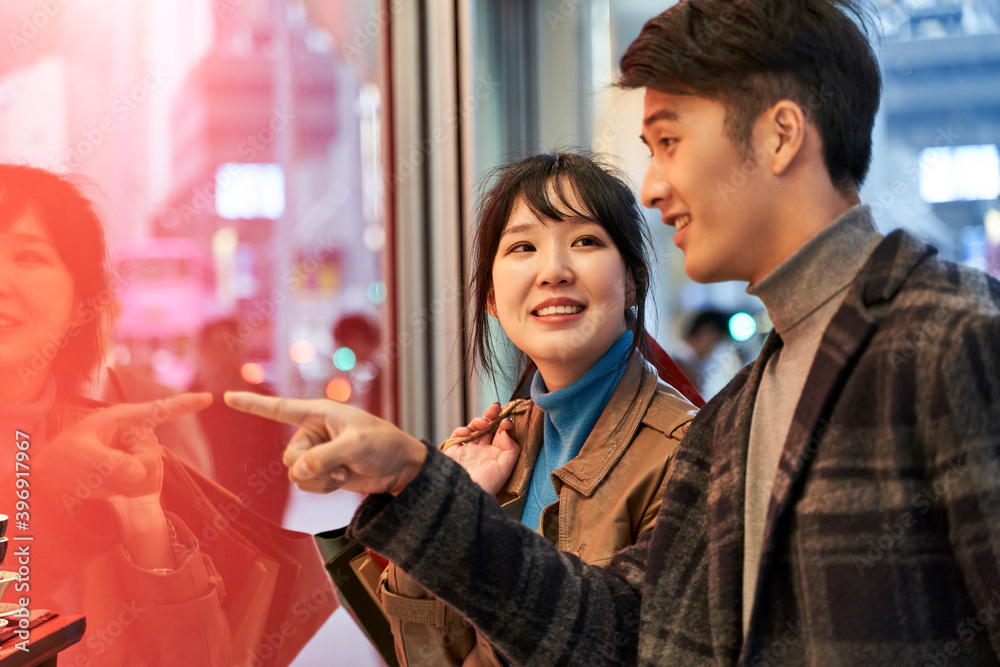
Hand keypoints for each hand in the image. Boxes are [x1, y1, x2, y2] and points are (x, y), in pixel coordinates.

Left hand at [35, 393, 211, 500]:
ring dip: (127, 483)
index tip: (208, 398)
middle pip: (153, 456)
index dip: (185, 404)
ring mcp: (138, 453)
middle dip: (131, 470)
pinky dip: (128, 491)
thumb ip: (109, 462)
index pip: (159, 410)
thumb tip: (137, 473)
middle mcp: (135, 434)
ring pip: (151, 473)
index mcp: (122, 418)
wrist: (53, 481)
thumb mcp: (81, 456)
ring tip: (101, 478)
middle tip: (99, 473)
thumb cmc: (62, 459)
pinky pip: (147, 485)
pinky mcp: (137, 470)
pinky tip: (110, 485)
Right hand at [223, 392, 427, 494]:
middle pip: (290, 456)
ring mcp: (316, 453)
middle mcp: (312, 432)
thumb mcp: (357, 445)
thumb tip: (298, 472)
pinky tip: (343, 478)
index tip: (227, 397)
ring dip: (320, 479)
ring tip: (344, 470)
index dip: (253, 404)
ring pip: (295, 474)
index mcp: (319, 413)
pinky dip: (323, 487)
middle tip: (341, 463)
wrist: (399, 467)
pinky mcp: (321, 472)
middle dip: (313, 466)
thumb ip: (326, 457)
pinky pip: (306, 485)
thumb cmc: (384, 444)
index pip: (280, 408)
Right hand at [442, 402, 518, 495]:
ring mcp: (467, 450)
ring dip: (479, 421)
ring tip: (483, 422)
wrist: (460, 496)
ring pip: (473, 428)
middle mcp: (481, 452)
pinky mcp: (453, 450)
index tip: (507, 421)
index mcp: (495, 457)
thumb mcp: (504, 469)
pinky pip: (457, 434)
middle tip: (495, 407)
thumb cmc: (483, 486)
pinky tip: (467, 432)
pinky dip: (462, 430)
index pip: (500, 435)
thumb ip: (510, 449)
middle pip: (488, 428)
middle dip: (492, 416)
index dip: (504, 425)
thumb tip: (506, 431)